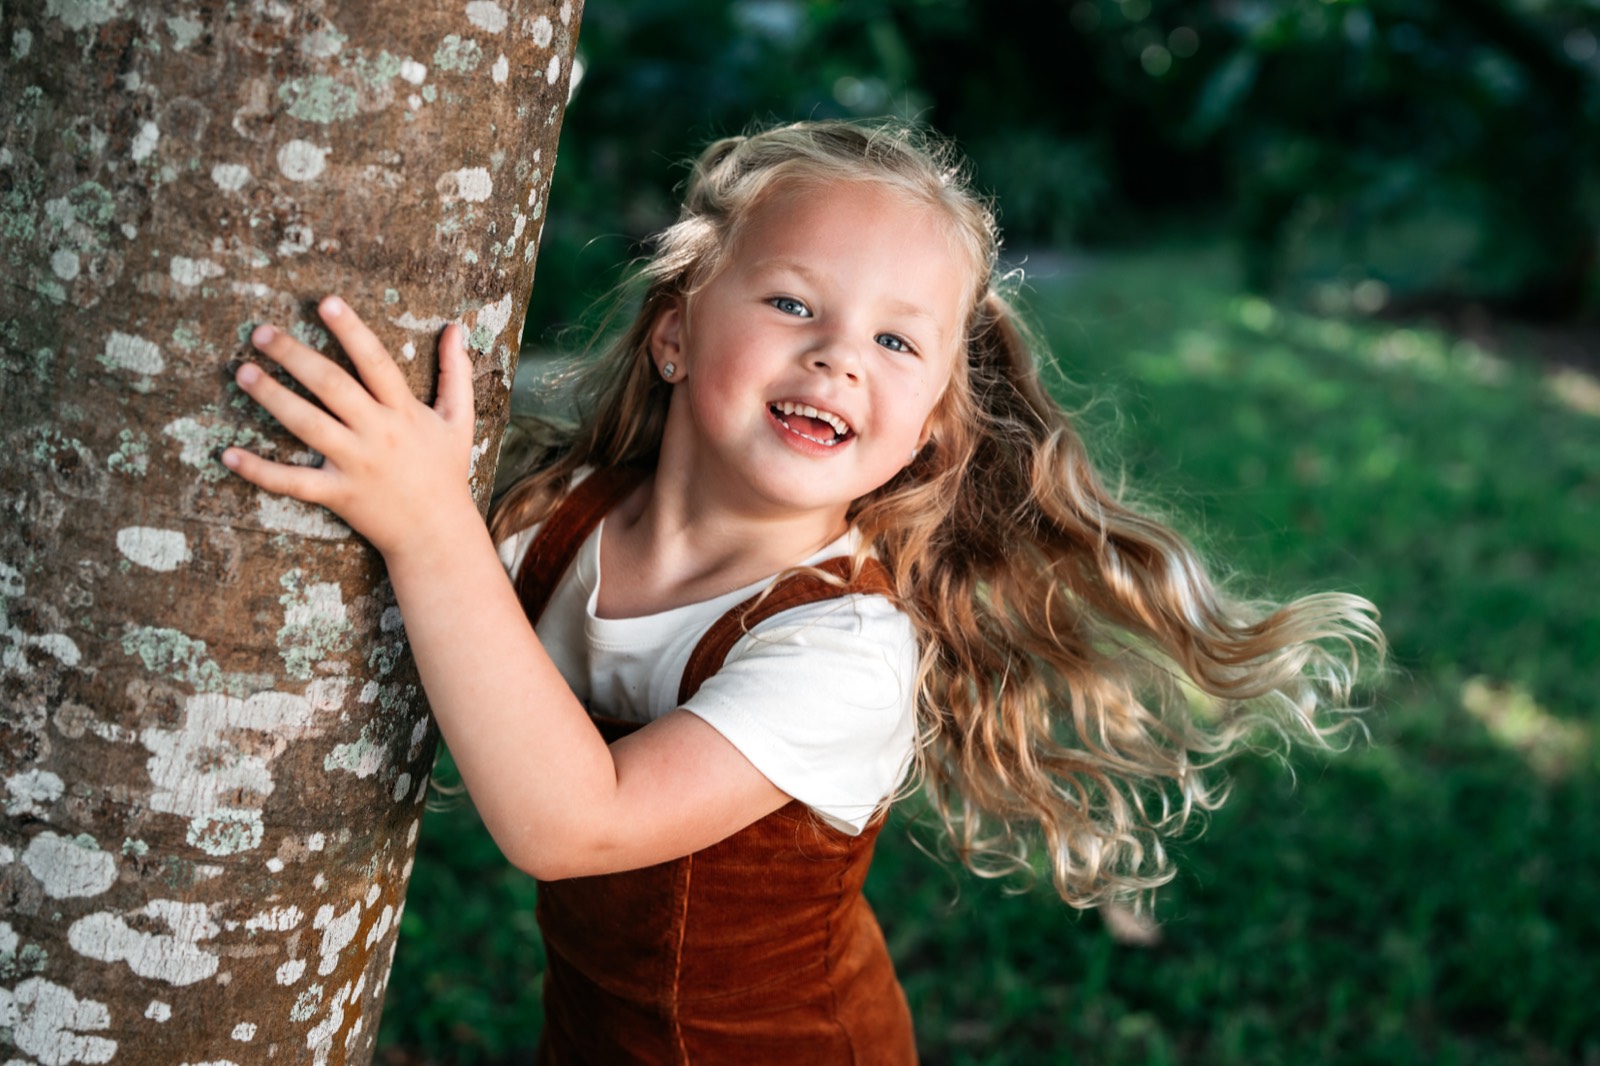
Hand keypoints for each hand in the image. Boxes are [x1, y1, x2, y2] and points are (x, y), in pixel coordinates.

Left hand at [222, 296, 477, 558]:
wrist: (437, 535)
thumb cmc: (445, 472)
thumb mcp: (459, 420)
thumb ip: (456, 373)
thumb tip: (455, 328)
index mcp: (403, 411)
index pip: (376, 362)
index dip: (352, 330)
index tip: (326, 302)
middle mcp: (378, 434)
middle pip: (333, 387)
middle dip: (296, 356)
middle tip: (261, 331)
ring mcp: (356, 465)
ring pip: (308, 426)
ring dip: (273, 398)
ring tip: (243, 373)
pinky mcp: (338, 495)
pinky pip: (293, 482)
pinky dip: (259, 471)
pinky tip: (228, 454)